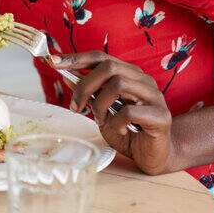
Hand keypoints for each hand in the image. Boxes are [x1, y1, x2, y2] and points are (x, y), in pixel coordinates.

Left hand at [53, 52, 177, 174]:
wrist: (154, 155)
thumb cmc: (127, 131)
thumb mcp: (102, 111)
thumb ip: (90, 93)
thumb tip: (67, 76)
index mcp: (129, 74)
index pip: (101, 57)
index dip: (76, 58)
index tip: (52, 61)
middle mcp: (143, 80)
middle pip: (109, 67)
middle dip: (85, 85)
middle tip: (76, 106)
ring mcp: (154, 96)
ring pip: (119, 84)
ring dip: (101, 104)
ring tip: (101, 119)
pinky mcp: (160, 116)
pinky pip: (130, 111)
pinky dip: (117, 122)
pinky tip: (120, 130)